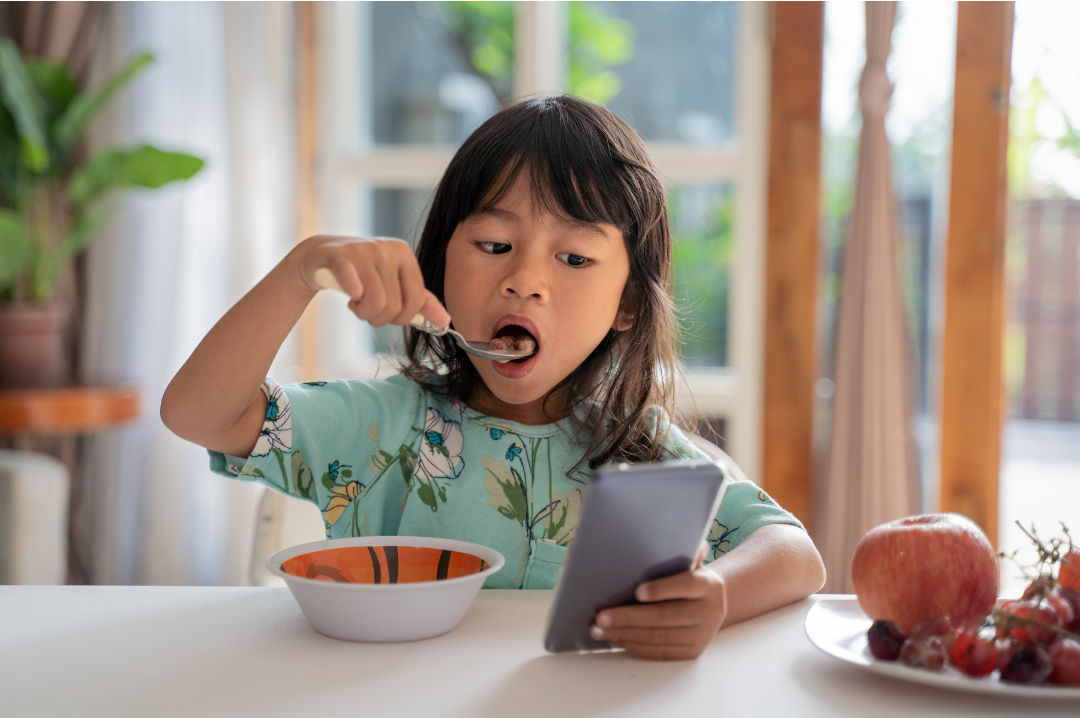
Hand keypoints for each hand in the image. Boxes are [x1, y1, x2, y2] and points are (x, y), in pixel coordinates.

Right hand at [297, 235, 449, 326]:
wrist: (322, 255)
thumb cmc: (363, 273)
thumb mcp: (394, 283)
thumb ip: (420, 302)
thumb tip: (445, 321)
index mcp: (404, 254)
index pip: (415, 300)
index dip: (401, 318)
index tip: (387, 314)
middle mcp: (387, 249)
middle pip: (393, 306)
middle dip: (378, 318)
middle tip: (366, 309)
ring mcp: (363, 251)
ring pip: (374, 303)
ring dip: (363, 313)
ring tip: (356, 303)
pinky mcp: (339, 257)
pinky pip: (353, 286)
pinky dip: (352, 298)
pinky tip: (348, 296)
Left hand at [589, 547, 727, 660]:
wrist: (712, 601)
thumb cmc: (689, 574)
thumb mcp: (690, 559)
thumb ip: (679, 547)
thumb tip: (658, 533)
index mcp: (710, 584)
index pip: (686, 586)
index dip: (661, 589)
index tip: (637, 592)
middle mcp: (711, 611)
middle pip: (665, 617)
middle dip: (629, 617)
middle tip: (601, 616)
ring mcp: (702, 635)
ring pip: (658, 637)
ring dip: (624, 634)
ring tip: (598, 630)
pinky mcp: (692, 652)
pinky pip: (659, 652)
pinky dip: (634, 645)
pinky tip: (616, 638)